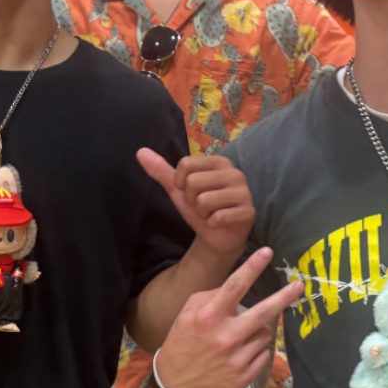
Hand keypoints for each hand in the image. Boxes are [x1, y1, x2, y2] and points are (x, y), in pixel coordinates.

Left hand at [138, 149, 253, 258]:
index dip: (180, 184)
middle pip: (193, 183)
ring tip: (211, 214)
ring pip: (203, 201)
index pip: (185, 165)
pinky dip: (212, 224)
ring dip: (201, 214)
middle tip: (203, 206)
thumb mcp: (178, 189)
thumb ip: (161, 170)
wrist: (217, 235)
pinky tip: (219, 223)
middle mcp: (234, 173)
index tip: (191, 193)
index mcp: (219, 162)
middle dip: (191, 201)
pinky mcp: (248, 212)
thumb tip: (140, 151)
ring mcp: (244, 192)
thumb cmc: (200, 208)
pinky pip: (217, 217)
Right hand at [156, 247, 303, 387]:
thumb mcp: (190, 311)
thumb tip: (241, 286)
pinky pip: (264, 353)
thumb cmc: (184, 337)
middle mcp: (225, 337)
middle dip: (284, 297)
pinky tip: (239, 353)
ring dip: (257, 330)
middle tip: (299, 286)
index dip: (253, 267)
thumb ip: (215, 296)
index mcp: (209, 316)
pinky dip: (256, 350)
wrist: (177, 379)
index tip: (268, 252)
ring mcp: (237, 359)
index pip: (235, 286)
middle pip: (264, 312)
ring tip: (239, 336)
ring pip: (265, 334)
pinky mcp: (244, 376)